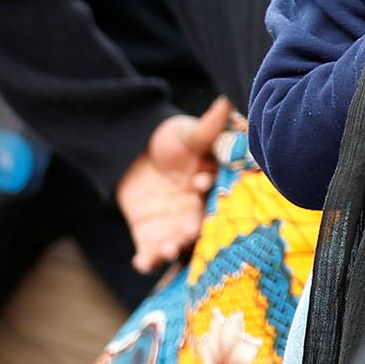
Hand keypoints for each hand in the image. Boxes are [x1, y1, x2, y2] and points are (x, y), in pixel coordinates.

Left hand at [116, 96, 231, 271]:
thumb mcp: (189, 133)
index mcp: (209, 186)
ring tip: (168, 250)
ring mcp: (174, 225)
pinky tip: (141, 262)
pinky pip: (151, 253)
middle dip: (194, 229)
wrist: (137, 154)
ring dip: (174, 249)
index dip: (209, 188)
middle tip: (189, 232)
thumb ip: (209, 126)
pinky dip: (147, 260)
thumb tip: (227, 100)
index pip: (213, 191)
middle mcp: (196, 210)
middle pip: (198, 223)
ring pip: (178, 243)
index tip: (201, 181)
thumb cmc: (171, 141)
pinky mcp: (151, 236)